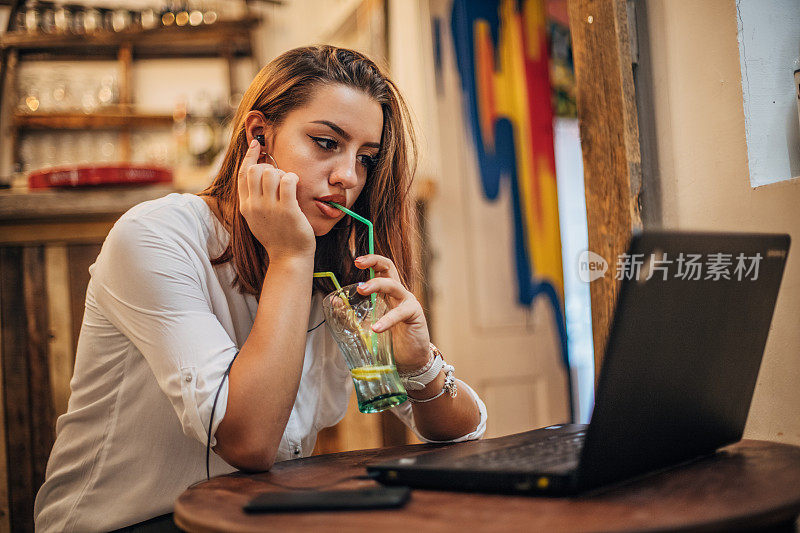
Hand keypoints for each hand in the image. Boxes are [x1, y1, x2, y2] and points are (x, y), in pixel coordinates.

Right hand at [238, 139, 314, 259]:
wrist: (288, 257)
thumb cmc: (277, 236)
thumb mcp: (257, 218)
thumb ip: (254, 198)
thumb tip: (257, 173)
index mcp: (245, 206)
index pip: (243, 173)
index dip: (250, 156)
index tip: (257, 144)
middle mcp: (254, 205)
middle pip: (256, 170)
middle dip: (269, 167)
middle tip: (279, 177)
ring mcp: (270, 208)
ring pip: (271, 173)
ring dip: (282, 173)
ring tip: (289, 184)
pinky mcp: (287, 209)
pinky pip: (288, 180)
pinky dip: (293, 178)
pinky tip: (296, 185)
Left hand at [354, 254, 430, 371]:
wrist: (409, 359)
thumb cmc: (390, 340)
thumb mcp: (366, 325)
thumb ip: (351, 313)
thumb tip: (335, 301)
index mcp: (387, 293)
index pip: (381, 269)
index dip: (371, 261)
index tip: (357, 261)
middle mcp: (398, 293)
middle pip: (389, 268)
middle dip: (374, 261)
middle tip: (358, 263)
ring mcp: (408, 302)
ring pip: (393, 285)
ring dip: (376, 285)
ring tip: (361, 290)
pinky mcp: (415, 314)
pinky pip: (400, 312)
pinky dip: (387, 320)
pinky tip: (376, 328)